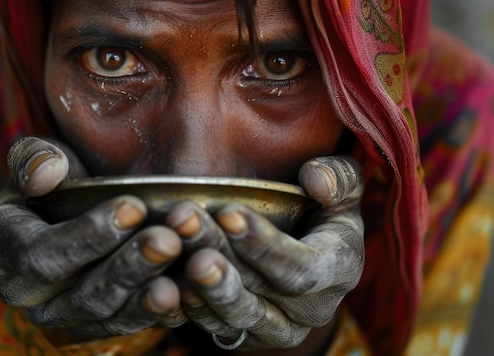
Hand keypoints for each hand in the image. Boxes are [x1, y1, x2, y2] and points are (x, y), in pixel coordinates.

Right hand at [0, 136, 185, 336]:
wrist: (73, 211)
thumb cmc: (56, 180)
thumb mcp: (39, 158)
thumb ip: (35, 157)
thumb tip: (46, 175)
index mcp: (5, 247)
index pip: (41, 253)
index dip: (88, 235)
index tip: (134, 207)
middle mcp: (28, 293)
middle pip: (80, 292)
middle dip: (128, 266)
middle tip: (168, 240)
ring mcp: (63, 316)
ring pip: (107, 315)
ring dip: (147, 294)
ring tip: (181, 268)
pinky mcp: (96, 325)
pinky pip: (128, 326)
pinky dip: (159, 312)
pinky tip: (187, 292)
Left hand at [166, 156, 363, 350]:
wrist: (309, 248)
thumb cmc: (322, 208)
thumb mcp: (343, 185)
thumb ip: (339, 177)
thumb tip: (316, 182)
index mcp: (340, 269)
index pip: (302, 266)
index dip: (263, 244)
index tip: (227, 213)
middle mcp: (313, 309)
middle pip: (262, 290)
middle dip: (220, 252)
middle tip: (184, 221)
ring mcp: (281, 328)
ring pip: (239, 315)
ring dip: (205, 287)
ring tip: (178, 256)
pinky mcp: (251, 338)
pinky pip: (219, 331)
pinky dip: (193, 310)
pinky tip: (170, 284)